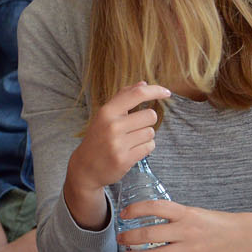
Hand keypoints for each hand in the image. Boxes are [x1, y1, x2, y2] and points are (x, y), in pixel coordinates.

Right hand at [65, 82, 171, 197]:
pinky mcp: (125, 159)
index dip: (155, 91)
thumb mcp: (104, 116)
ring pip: (151, 132)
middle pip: (151, 115)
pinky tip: (132, 150)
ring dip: (145, 136)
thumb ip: (123, 98)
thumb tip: (143, 83)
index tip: (167, 92)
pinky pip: (150, 147)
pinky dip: (145, 148)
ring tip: (130, 141)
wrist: (85, 168)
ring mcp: (118, 144)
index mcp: (107, 112)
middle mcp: (112, 126)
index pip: (137, 94)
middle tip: (134, 129)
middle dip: (147, 122)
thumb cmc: (98, 138)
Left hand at [117, 200, 251, 251]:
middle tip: (121, 239)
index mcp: (187, 213)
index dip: (136, 210)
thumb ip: (174, 217)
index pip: (155, 207)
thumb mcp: (196, 213)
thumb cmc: (217, 223)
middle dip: (130, 238)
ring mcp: (190, 249)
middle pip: (149, 235)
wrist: (243, 236)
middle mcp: (187, 230)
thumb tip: (147, 221)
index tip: (124, 214)